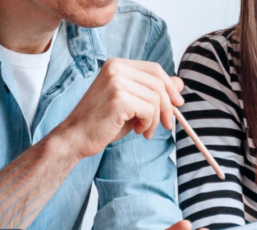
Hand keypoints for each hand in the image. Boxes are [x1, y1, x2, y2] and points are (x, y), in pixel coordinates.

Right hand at [53, 58, 184, 159]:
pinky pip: (150, 110)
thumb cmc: (104, 121)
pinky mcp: (119, 98)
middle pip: (159, 83)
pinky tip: (137, 131)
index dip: (170, 87)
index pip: (155, 69)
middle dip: (167, 107)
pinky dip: (149, 124)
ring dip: (156, 120)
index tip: (177, 105)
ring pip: (156, 98)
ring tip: (145, 130)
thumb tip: (180, 82)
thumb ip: (154, 92)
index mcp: (117, 64)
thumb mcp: (133, 103)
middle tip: (167, 125)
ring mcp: (116, 81)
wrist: (76, 137)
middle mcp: (116, 68)